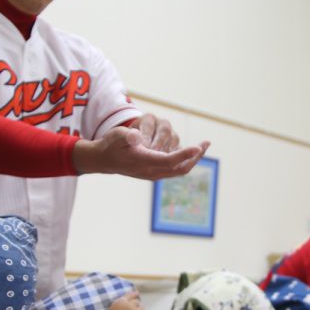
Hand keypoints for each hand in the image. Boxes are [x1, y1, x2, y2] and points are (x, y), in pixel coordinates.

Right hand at [72, 120, 209, 180]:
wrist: (103, 160)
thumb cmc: (110, 145)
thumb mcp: (116, 135)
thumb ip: (127, 135)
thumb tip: (137, 136)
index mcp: (144, 161)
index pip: (170, 160)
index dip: (185, 154)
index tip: (198, 146)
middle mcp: (151, 171)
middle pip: (180, 168)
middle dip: (195, 157)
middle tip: (206, 143)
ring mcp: (153, 174)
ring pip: (179, 170)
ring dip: (192, 159)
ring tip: (203, 146)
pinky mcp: (154, 173)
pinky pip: (174, 170)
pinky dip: (184, 161)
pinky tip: (189, 151)